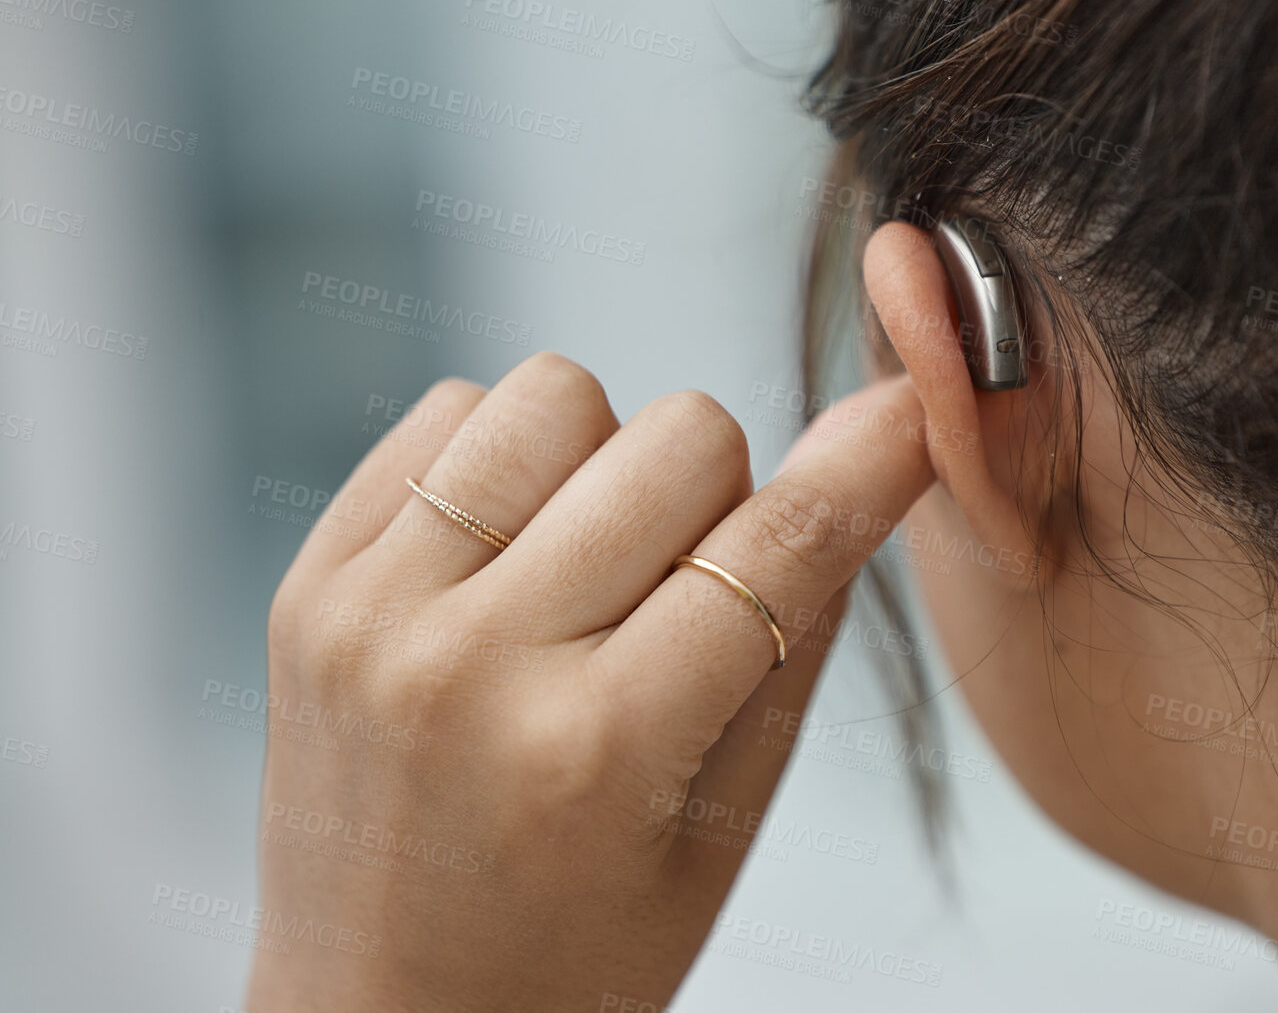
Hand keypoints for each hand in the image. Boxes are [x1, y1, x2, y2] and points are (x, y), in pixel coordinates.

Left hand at [246, 352, 934, 1011]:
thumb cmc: (576, 944)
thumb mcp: (726, 823)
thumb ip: (800, 632)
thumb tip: (874, 457)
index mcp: (598, 751)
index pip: (775, 547)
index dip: (867, 465)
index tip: (910, 414)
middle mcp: (472, 667)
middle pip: (680, 435)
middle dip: (717, 494)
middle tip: (680, 587)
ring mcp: (372, 616)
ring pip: (555, 393)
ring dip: (603, 461)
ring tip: (581, 565)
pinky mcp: (309, 584)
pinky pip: (447, 414)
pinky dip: (503, 463)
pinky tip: (504, 558)